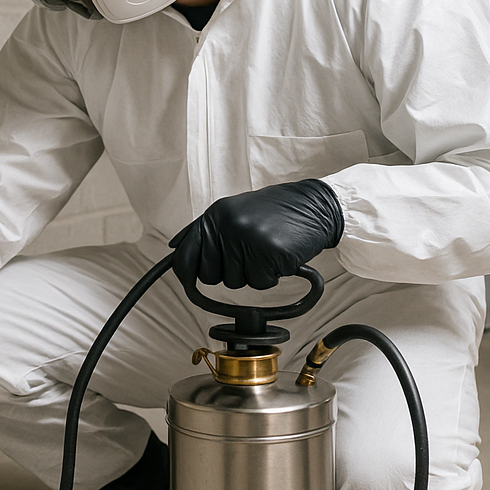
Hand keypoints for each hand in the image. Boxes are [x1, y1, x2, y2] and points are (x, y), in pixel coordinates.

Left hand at [170, 179, 344, 289]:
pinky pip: (261, 283)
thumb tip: (176, 249)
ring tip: (267, 250)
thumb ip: (205, 230)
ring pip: (237, 282)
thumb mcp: (234, 211)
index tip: (189, 283)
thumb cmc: (275, 212)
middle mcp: (228, 225)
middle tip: (250, 253)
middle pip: (211, 276)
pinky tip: (280, 256)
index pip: (185, 254)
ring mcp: (248, 238)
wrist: (314, 206)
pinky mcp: (270, 252)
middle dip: (231, 272)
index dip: (186, 274)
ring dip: (254, 274)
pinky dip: (272, 276)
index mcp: (216, 215)